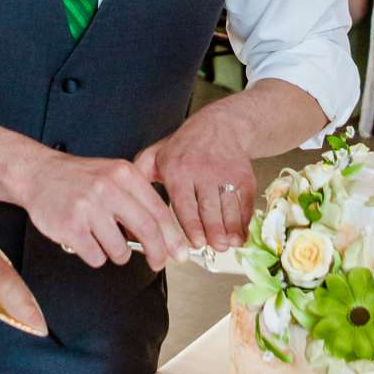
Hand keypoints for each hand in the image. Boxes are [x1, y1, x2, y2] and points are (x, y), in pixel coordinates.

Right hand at [17, 147, 186, 271]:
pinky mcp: (70, 227)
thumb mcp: (113, 176)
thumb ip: (138, 199)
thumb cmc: (79, 179)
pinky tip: (85, 240)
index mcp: (123, 174)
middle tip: (158, 263)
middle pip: (146, 230)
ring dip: (117, 254)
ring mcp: (88, 208)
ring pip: (120, 250)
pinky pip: (96, 257)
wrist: (38, 173)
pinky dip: (94, 255)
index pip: (158, 210)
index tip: (179, 251)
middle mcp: (107, 188)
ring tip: (104, 240)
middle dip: (157, 253)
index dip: (172, 235)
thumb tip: (164, 235)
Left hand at [136, 111, 255, 254]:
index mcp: (177, 170)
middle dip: (214, 231)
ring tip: (228, 244)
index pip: (184, 203)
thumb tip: (127, 207)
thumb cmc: (185, 146)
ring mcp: (226, 174)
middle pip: (209, 208)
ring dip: (230, 229)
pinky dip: (244, 221)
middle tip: (215, 247)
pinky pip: (245, 202)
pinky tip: (240, 234)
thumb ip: (140, 178)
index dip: (192, 226)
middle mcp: (202, 172)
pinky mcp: (244, 176)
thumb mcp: (156, 155)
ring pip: (228, 207)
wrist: (221, 125)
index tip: (196, 243)